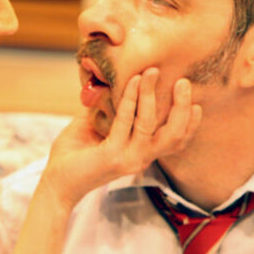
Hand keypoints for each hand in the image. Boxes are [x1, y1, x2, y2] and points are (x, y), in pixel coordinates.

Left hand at [43, 69, 200, 206]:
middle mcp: (140, 158)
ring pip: (150, 124)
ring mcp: (128, 158)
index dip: (190, 124)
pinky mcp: (111, 155)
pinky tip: (131, 81)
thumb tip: (111, 80)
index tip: (197, 102)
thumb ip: (109, 108)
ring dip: (152, 95)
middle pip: (174, 135)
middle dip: (181, 107)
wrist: (56, 181)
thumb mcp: (96, 127)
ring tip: (152, 73)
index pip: (176, 142)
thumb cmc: (74, 155)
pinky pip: (125, 121)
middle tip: (182, 82)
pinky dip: (129, 98)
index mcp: (141, 154)